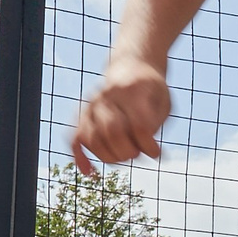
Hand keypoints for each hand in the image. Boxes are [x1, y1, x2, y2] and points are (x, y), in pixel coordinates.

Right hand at [69, 56, 170, 173]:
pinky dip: (79, 156)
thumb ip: (156, 124)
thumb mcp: (163, 101)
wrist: (131, 64)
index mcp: (132, 89)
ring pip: (91, 138)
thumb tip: (146, 151)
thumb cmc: (150, 89)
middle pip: (112, 132)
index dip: (148, 145)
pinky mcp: (82, 112)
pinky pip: (74, 137)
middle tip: (137, 154)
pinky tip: (89, 171)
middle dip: (127, 152)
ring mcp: (91, 103)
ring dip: (108, 157)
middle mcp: (107, 95)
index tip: (157, 153)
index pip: (139, 125)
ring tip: (123, 158)